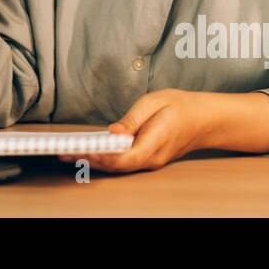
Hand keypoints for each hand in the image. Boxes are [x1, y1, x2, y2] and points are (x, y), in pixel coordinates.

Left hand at [58, 89, 211, 172]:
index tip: (81, 150)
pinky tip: (90, 151)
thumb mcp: (155, 101)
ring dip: (95, 161)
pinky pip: (124, 163)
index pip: (125, 157)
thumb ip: (132, 119)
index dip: (102, 156)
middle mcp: (152, 158)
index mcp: (155, 141)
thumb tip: (112, 132)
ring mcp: (151, 162)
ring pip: (119, 167)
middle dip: (90, 160)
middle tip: (64, 152)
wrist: (204, 119)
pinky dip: (105, 159)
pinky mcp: (148, 159)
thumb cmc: (180, 106)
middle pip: (117, 166)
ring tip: (70, 152)